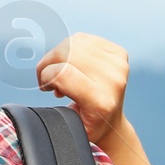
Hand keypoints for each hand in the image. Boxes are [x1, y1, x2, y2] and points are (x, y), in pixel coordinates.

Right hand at [37, 32, 128, 146]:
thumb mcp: (68, 125)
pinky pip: (83, 39)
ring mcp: (118, 64)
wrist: (112, 123)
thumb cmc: (88, 125)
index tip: (45, 87)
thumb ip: (55, 109)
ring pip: (72, 43)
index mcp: (101, 101)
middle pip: (65, 52)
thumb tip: (45, 83)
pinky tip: (72, 63)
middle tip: (48, 79)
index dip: (45, 77)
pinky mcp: (119, 53)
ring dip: (58, 55)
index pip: (62, 73)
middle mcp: (113, 80)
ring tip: (59, 71)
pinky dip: (71, 48)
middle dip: (48, 64)